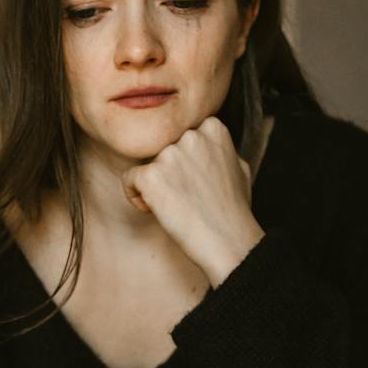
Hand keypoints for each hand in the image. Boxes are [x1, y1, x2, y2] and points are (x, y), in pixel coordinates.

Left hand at [122, 116, 262, 285]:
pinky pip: (129, 179)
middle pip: (161, 148)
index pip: (179, 135)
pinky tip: (155, 210)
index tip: (194, 182)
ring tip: (173, 205)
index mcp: (212, 127)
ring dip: (153, 185)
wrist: (228, 240)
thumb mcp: (238, 166)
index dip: (183, 161)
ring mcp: (170, 154)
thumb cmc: (234, 209)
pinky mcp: (151, 176)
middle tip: (184, 196)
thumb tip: (208, 143)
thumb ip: (217, 148)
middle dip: (166, 171)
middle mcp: (190, 135)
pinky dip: (136, 197)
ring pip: (145, 163)